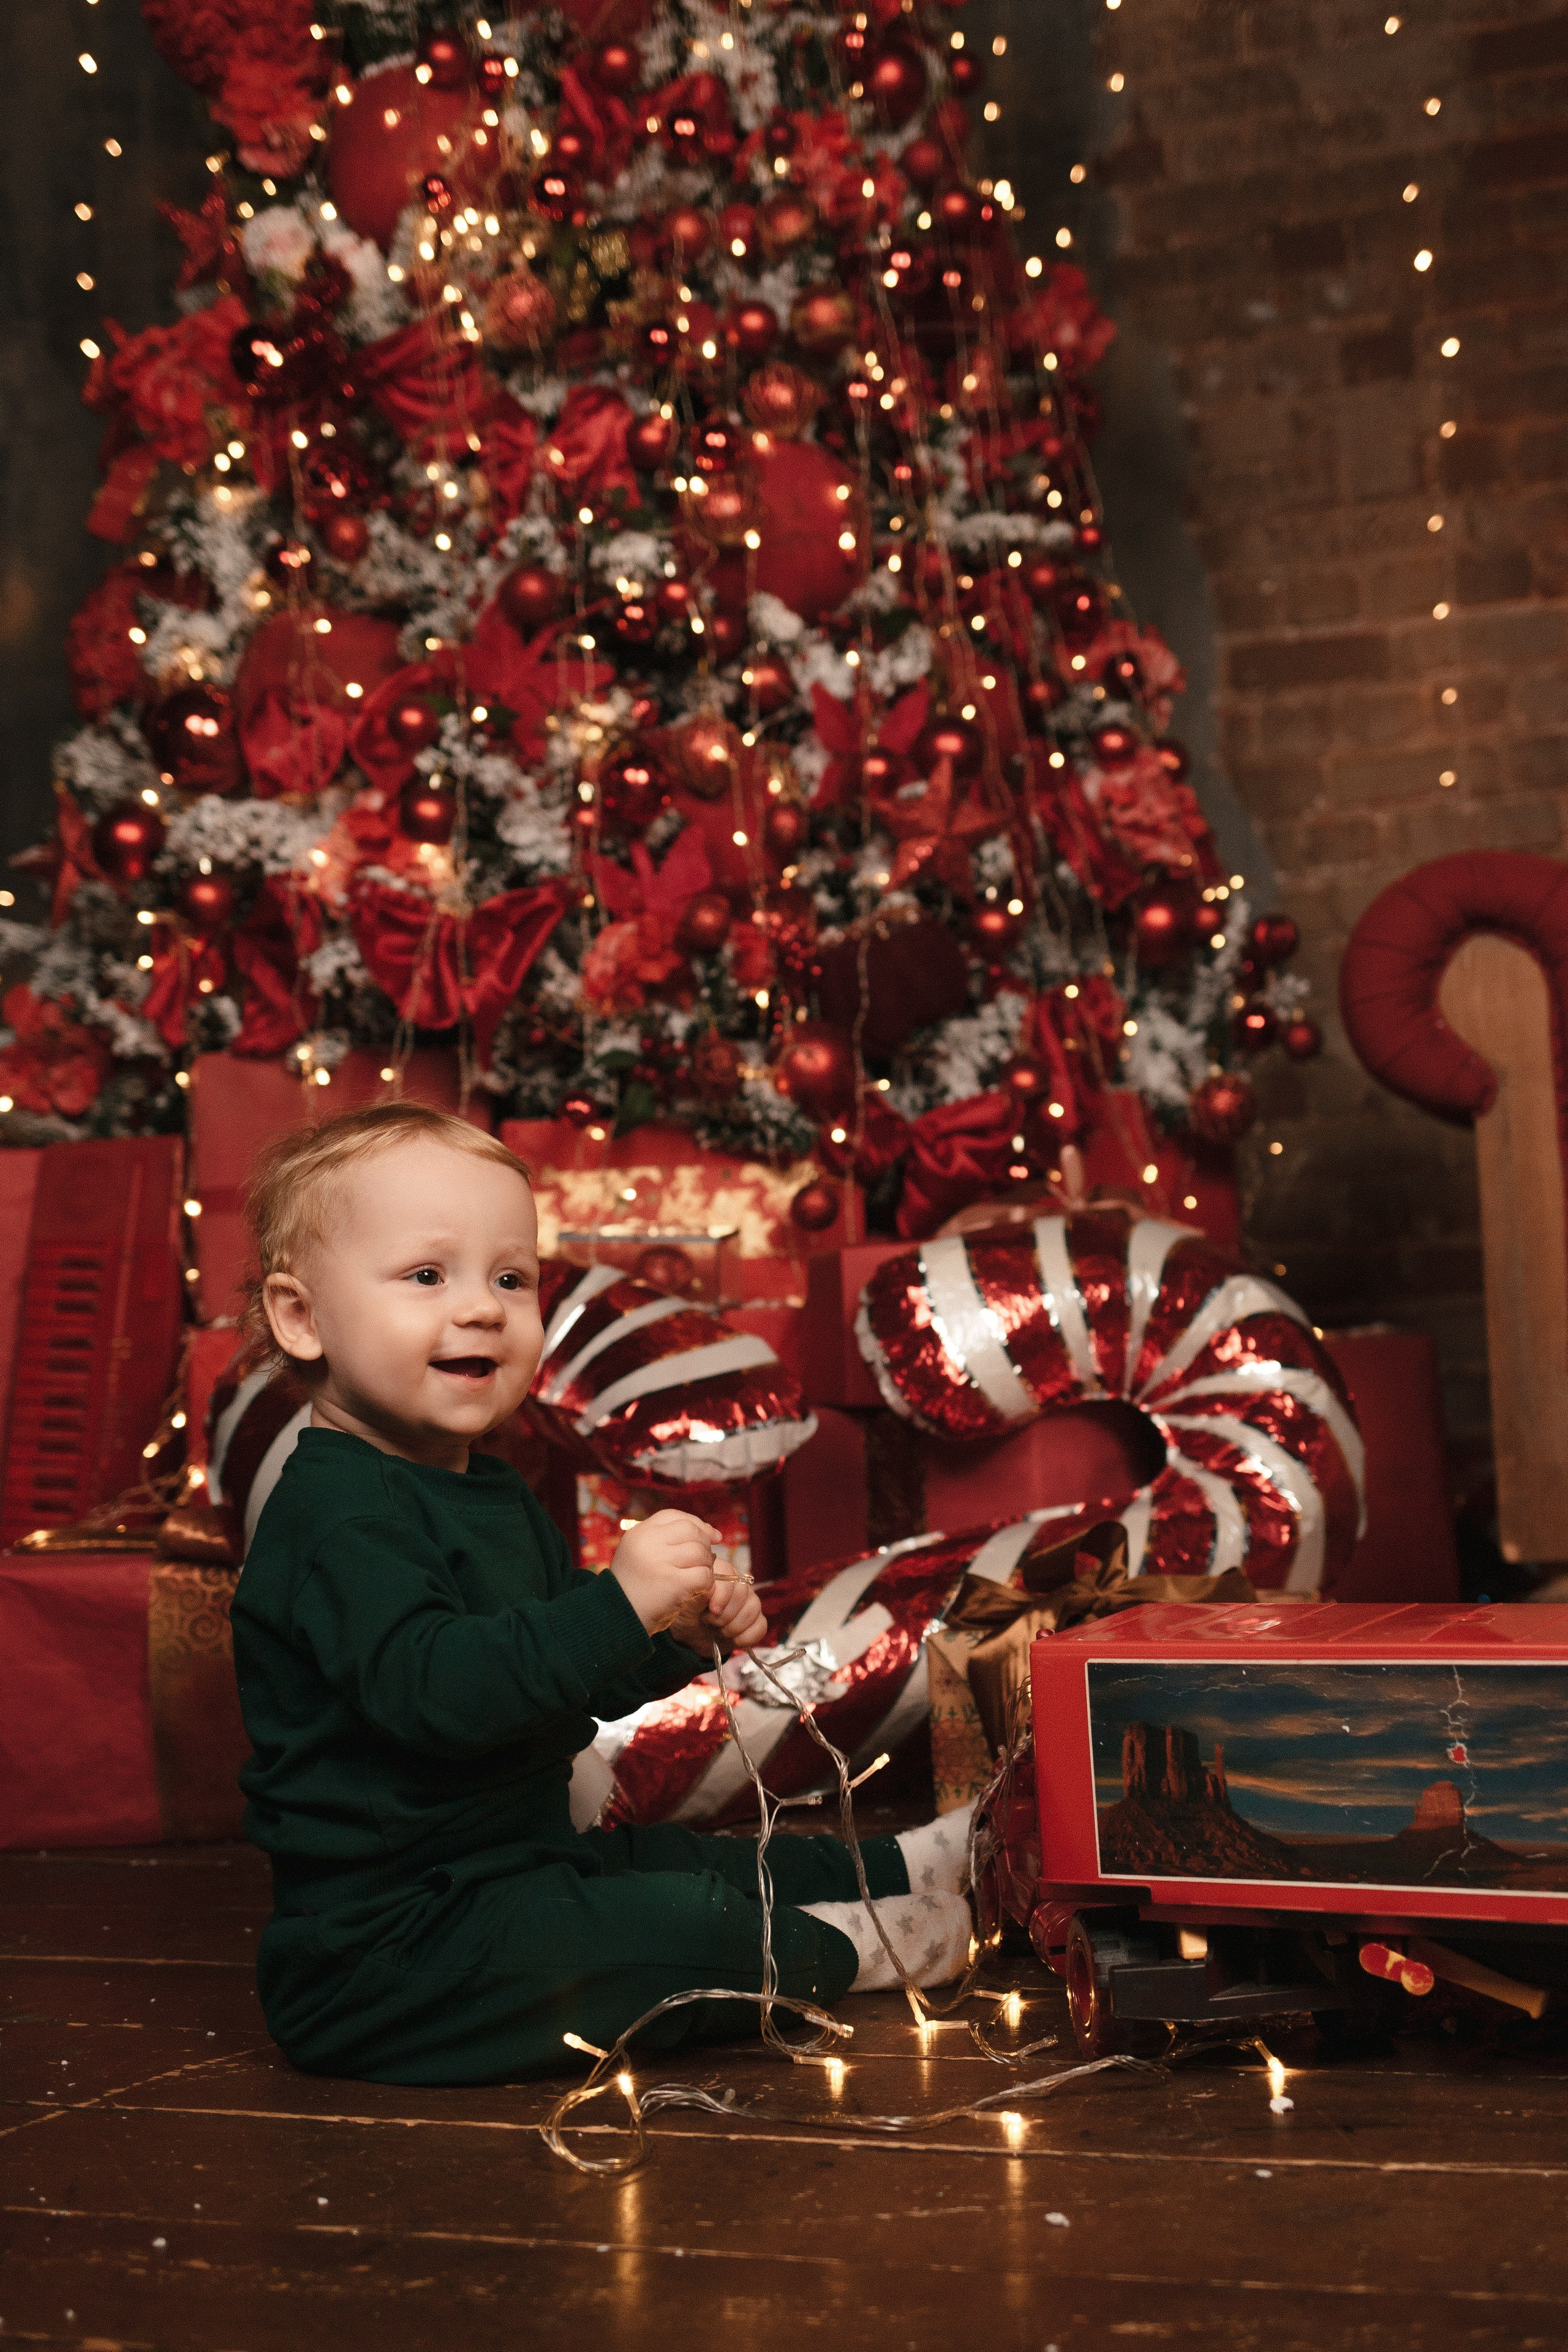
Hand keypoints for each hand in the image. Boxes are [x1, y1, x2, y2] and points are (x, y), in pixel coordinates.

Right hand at [610, 1509, 719, 1635]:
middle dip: (704, 1545)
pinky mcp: (673, 1582)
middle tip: (702, 1562)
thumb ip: (668, 1540)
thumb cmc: (636, 1587)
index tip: (711, 1537)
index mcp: (639, 1533)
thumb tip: (711, 1532)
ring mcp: (660, 1561)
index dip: (696, 1524)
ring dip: (706, 1566)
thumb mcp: (642, 1554)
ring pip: (700, 1553)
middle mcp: (648, 1542)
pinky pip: (703, 1575)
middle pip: (691, 1531)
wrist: (619, 1618)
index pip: (674, 1516)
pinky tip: (697, 1590)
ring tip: (696, 1577)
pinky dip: (706, 1583)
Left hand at [668, 1560, 766, 1656]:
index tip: (712, 1610)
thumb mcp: (685, 1605)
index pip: (730, 1575)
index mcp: (718, 1573)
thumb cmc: (686, 1616)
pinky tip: (732, 1639)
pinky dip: (745, 1637)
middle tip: (711, 1622)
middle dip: (725, 1614)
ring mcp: (749, 1601)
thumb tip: (709, 1587)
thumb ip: (696, 1595)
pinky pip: (760, 1626)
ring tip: (719, 1630)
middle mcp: (736, 1583)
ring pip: (753, 1610)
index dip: (723, 1594)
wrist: (691, 1639)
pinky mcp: (756, 1620)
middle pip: (743, 1593)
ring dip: (733, 1627)